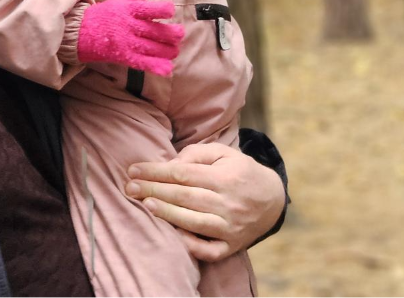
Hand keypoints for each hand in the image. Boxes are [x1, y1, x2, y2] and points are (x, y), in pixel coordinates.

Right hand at [77, 0, 184, 75]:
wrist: (82, 32)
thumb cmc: (106, 15)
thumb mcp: (121, 1)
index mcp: (128, 11)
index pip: (145, 9)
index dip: (159, 9)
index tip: (170, 10)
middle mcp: (128, 26)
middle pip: (151, 31)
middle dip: (168, 33)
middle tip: (180, 33)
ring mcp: (126, 43)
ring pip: (150, 48)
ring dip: (166, 51)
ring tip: (175, 51)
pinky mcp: (124, 57)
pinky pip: (141, 62)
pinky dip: (155, 66)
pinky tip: (167, 69)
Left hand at [125, 142, 286, 261]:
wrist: (273, 200)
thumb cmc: (240, 172)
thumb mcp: (224, 153)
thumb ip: (197, 153)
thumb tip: (172, 163)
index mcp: (225, 177)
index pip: (183, 173)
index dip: (156, 171)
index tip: (133, 170)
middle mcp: (228, 202)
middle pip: (184, 196)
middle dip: (153, 191)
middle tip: (130, 188)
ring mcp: (230, 226)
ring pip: (193, 221)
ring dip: (167, 214)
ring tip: (146, 205)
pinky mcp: (232, 245)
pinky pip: (209, 250)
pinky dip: (191, 244)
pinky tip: (174, 234)